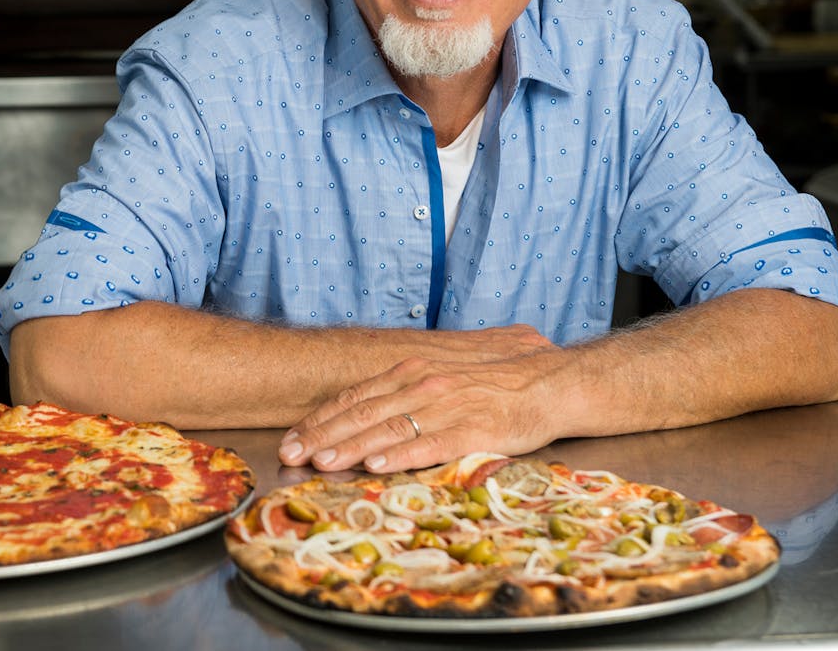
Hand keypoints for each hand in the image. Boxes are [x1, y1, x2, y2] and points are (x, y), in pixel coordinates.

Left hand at [277, 325, 558, 473]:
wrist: (546, 383)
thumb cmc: (489, 386)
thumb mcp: (437, 380)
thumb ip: (401, 396)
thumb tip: (360, 419)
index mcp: (410, 372)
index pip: (354, 397)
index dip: (319, 419)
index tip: (291, 438)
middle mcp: (423, 384)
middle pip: (362, 412)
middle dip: (322, 435)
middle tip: (292, 454)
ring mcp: (447, 406)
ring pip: (390, 427)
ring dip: (352, 446)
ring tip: (324, 462)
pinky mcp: (473, 429)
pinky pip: (431, 443)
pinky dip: (402, 455)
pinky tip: (379, 465)